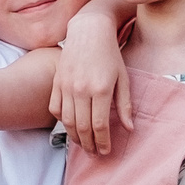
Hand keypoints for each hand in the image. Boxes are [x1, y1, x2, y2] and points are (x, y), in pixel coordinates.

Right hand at [51, 10, 132, 154]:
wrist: (88, 31)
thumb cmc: (110, 54)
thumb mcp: (123, 78)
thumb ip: (125, 105)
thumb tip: (129, 128)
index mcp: (101, 89)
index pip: (99, 125)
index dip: (103, 142)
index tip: (106, 151)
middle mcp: (81, 90)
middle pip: (82, 127)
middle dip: (89, 145)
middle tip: (94, 154)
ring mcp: (66, 86)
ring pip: (67, 121)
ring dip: (75, 137)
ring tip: (83, 145)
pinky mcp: (56, 82)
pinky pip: (55, 109)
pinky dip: (62, 121)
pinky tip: (70, 127)